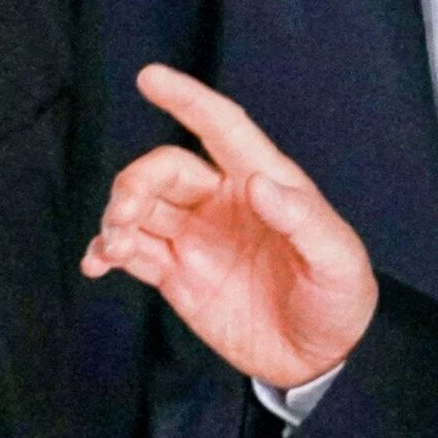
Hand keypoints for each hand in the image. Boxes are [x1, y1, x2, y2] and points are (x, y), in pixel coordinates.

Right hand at [83, 66, 379, 390]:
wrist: (321, 360)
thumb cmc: (340, 300)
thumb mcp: (337, 260)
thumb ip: (302, 220)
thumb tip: (258, 184)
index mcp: (265, 182)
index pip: (221, 128)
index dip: (187, 99)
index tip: (149, 77)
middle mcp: (224, 201)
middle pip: (166, 169)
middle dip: (137, 181)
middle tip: (126, 214)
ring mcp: (197, 237)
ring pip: (142, 206)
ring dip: (117, 215)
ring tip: (115, 245)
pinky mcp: (178, 275)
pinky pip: (133, 251)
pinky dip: (107, 251)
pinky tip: (97, 262)